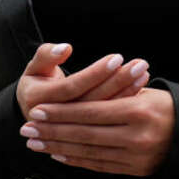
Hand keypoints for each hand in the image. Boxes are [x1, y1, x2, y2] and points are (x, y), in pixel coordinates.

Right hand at [16, 42, 150, 117]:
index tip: (117, 58)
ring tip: (143, 73)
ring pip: (101, 111)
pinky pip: (107, 117)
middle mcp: (56, 119)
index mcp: (39, 101)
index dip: (94, 74)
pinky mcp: (85, 130)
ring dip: (125, 91)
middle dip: (117, 81)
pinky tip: (140, 86)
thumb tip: (64, 48)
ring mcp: (71, 128)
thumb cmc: (37, 82)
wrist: (35, 115)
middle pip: (91, 100)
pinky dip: (125, 101)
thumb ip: (46, 55)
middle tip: (139, 65)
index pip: (72, 88)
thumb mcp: (34, 67)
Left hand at [20, 88, 174, 175]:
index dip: (61, 113)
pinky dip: (76, 160)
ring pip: (88, 151)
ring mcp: (135, 156)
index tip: (38, 111)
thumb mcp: (145, 92)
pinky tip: (60, 155)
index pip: (90, 112)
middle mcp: (136, 136)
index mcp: (138, 111)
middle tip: (27, 129)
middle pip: (84, 133)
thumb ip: (114, 94)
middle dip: (52, 131)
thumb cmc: (168, 107)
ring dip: (58, 147)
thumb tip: (78, 97)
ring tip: (37, 143)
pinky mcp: (135, 170)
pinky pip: (99, 165)